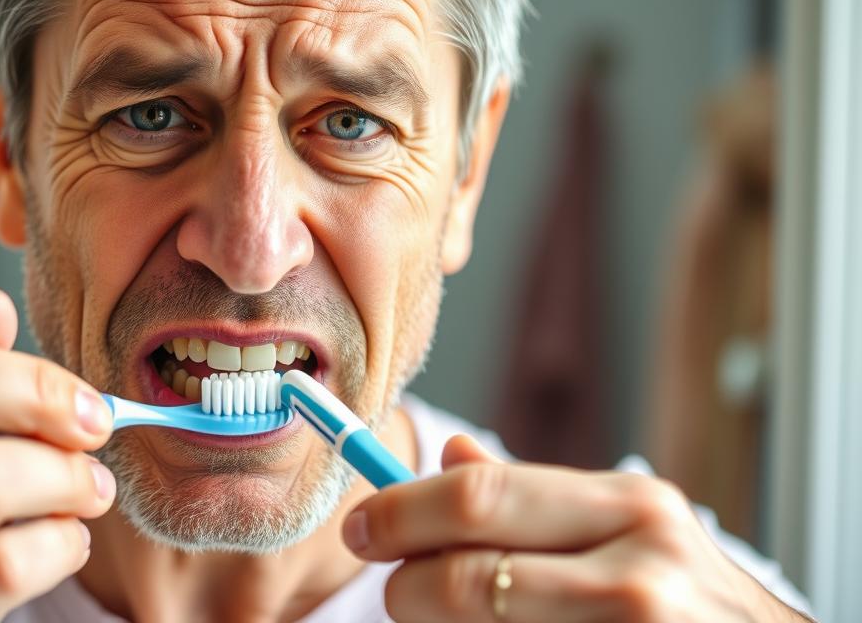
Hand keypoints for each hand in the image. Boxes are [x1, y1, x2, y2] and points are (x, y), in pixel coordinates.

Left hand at [342, 435, 806, 621]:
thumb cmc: (694, 602)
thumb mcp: (632, 532)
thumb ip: (538, 500)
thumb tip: (451, 453)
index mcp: (630, 506)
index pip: (478, 496)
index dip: (400, 513)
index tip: (361, 530)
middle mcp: (638, 570)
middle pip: (465, 576)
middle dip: (406, 588)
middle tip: (393, 592)